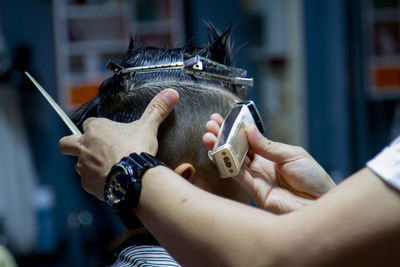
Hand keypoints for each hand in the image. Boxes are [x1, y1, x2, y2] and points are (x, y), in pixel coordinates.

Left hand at [59, 89, 178, 199]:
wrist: (134, 177)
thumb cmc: (137, 148)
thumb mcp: (148, 126)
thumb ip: (157, 109)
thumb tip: (172, 93)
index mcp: (96, 129)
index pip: (89, 123)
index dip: (96, 128)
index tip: (107, 134)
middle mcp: (85, 146)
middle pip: (66, 143)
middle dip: (71, 144)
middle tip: (87, 149)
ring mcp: (83, 166)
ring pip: (79, 165)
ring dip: (90, 166)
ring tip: (109, 169)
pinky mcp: (87, 184)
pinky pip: (89, 182)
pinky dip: (98, 182)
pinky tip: (112, 182)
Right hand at [203, 113, 335, 213]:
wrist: (321, 203)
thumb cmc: (314, 179)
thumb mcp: (292, 155)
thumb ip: (268, 146)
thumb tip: (249, 130)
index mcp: (271, 155)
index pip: (248, 140)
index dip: (235, 130)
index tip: (223, 119)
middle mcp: (261, 167)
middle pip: (237, 150)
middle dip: (223, 137)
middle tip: (211, 126)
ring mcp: (257, 179)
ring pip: (233, 162)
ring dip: (220, 149)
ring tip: (209, 137)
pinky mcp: (255, 192)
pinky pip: (238, 176)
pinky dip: (228, 165)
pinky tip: (220, 153)